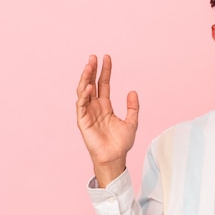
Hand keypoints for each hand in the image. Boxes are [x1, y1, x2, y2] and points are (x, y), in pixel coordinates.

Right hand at [76, 55, 138, 185]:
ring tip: (89, 65)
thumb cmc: (121, 143)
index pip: (103, 84)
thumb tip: (133, 91)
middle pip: (91, 84)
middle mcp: (95, 107)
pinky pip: (81, 106)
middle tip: (94, 57)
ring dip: (85, 78)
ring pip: (84, 92)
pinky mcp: (82, 121)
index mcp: (105, 106)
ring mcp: (88, 113)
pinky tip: (89, 87)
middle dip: (92, 70)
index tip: (106, 57)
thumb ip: (133, 107)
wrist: (115, 157)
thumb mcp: (132, 122)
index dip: (105, 71)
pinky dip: (84, 96)